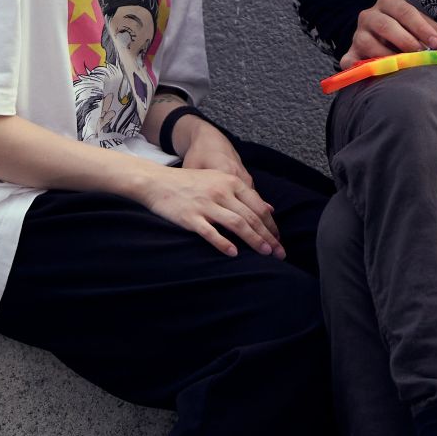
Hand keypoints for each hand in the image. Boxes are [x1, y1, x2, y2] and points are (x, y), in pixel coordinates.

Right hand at [134, 161, 281, 259]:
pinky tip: (234, 253)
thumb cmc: (190, 183)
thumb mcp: (219, 181)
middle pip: (251, 217)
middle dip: (268, 237)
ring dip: (254, 240)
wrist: (156, 182)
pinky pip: (211, 232)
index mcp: (230, 182)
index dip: (271, 225)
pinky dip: (224, 243)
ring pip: (237, 224)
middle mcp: (221, 191)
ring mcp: (206, 204)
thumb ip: (244, 194)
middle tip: (279, 253)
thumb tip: (269, 208)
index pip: (258, 206)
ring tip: (265, 254)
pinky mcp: (190, 217)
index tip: (279, 239)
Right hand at [342, 0, 436, 68]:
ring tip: (404, 66)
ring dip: (388, 56)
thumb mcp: (421, 26)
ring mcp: (357, 35)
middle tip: (421, 55)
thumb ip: (434, 32)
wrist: (385, 42)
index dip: (421, 27)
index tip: (436, 43)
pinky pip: (350, 61)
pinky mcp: (349, 54)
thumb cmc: (409, 33)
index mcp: (388, 3)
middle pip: (385, 25)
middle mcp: (369, 15)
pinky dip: (361, 69)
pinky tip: (377, 75)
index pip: (404, 11)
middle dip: (406, 41)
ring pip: (368, 43)